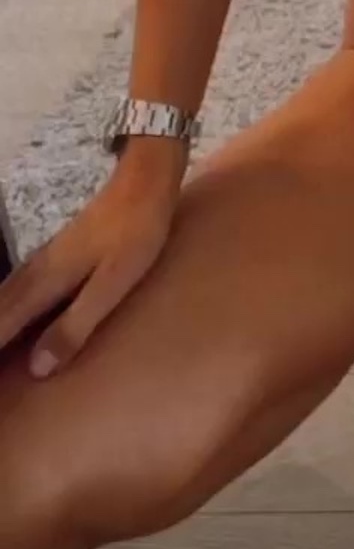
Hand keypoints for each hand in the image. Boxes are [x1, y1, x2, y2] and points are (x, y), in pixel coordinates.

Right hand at [0, 144, 183, 376]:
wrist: (144, 180)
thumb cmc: (135, 232)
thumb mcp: (113, 283)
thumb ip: (76, 323)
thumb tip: (37, 368)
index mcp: (44, 282)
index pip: (0, 325)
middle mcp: (35, 272)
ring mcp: (43, 261)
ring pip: (2, 300)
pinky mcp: (56, 257)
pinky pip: (17, 292)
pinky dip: (5, 311)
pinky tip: (12, 321)